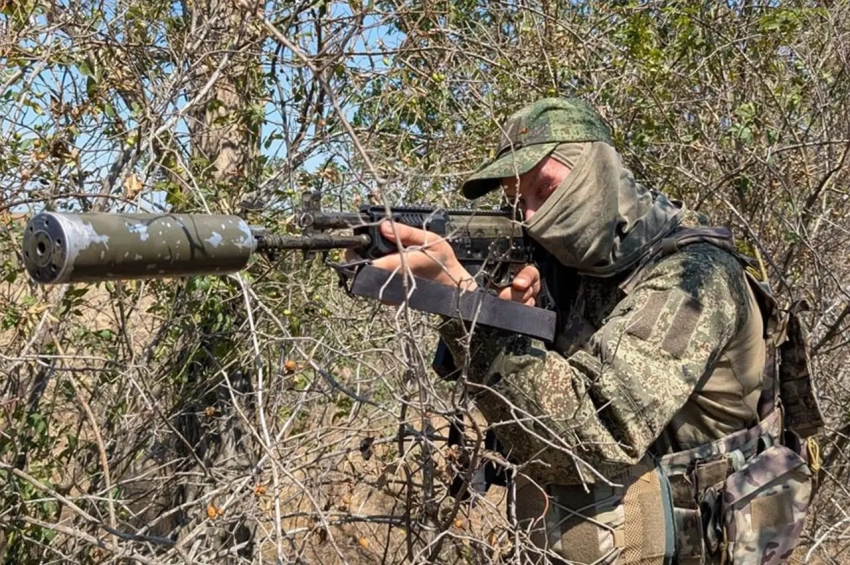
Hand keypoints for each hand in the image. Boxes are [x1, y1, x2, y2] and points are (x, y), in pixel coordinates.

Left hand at [348, 221, 541, 305]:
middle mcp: (394, 282)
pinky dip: (371, 275)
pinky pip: (373, 286)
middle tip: (359, 244)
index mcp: (403, 266)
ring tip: (370, 253)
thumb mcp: (430, 240)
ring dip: (363, 267)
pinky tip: (380, 265)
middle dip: (357, 258)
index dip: (358, 252)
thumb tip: (383, 226)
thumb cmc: (444, 262)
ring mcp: (391, 294)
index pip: (371, 265)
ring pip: (365, 281)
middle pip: (362, 273)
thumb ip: (406, 233)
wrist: (452, 286)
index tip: (355, 241)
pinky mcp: (391, 299)